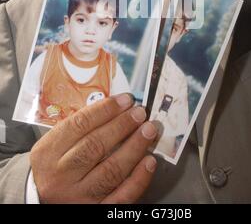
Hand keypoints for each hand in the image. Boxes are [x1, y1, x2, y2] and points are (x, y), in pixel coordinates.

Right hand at [30, 94, 157, 203]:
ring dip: (134, 147)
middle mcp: (61, 176)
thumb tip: (117, 108)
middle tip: (140, 113)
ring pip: (111, 171)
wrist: (40, 202)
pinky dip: (138, 179)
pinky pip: (121, 197)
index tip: (126, 100)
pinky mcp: (95, 211)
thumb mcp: (55, 144)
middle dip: (122, 125)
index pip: (79, 125)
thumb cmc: (53, 166)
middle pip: (95, 145)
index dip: (106, 109)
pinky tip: (149, 161)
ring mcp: (78, 197)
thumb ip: (79, 128)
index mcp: (48, 153)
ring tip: (148, 131)